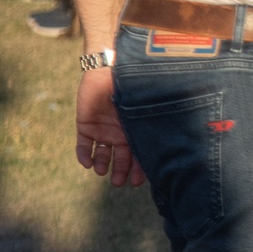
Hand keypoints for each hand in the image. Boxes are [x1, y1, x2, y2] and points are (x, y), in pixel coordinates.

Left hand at [76, 68, 146, 187]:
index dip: (139, 169)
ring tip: (102, 173)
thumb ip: (149, 124)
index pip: (138, 154)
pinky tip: (87, 163)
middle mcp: (119, 132)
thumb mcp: (143, 108)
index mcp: (135, 129)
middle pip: (120, 157)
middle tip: (118, 182)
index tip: (139, 182)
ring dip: (102, 165)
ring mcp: (102, 129)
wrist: (110, 69)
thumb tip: (168, 144)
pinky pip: (83, 145)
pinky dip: (84, 155)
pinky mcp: (85, 124)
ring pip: (102, 154)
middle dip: (120, 171)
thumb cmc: (133, 86)